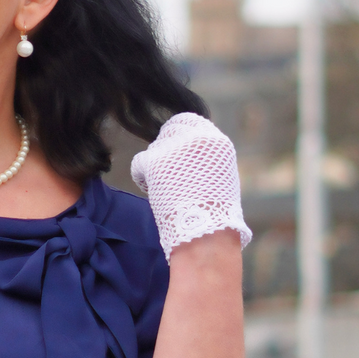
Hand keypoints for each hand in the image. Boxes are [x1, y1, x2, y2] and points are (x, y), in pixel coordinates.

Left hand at [130, 113, 251, 259]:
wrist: (206, 234)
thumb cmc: (214, 219)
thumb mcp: (219, 179)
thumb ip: (206, 161)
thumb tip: (188, 159)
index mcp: (217, 142)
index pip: (191, 123)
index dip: (180, 138)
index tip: (176, 159)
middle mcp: (198, 137)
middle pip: (170, 131)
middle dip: (166, 151)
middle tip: (166, 177)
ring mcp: (176, 148)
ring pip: (155, 148)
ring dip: (156, 168)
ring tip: (167, 192)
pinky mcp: (157, 161)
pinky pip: (139, 163)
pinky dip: (142, 178)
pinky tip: (152, 192)